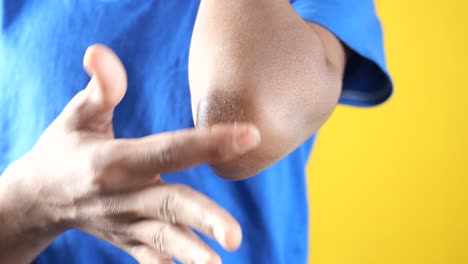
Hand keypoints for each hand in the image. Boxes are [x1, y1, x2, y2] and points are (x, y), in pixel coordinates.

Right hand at [4, 45, 260, 263]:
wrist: (39, 197)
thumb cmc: (64, 149)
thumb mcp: (77, 116)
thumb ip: (100, 88)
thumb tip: (100, 52)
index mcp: (114, 161)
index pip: (167, 150)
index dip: (207, 142)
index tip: (249, 136)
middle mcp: (122, 195)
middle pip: (168, 204)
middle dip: (202, 217)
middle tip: (235, 234)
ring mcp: (125, 222)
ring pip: (163, 237)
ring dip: (190, 251)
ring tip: (218, 262)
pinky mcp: (127, 240)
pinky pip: (149, 257)